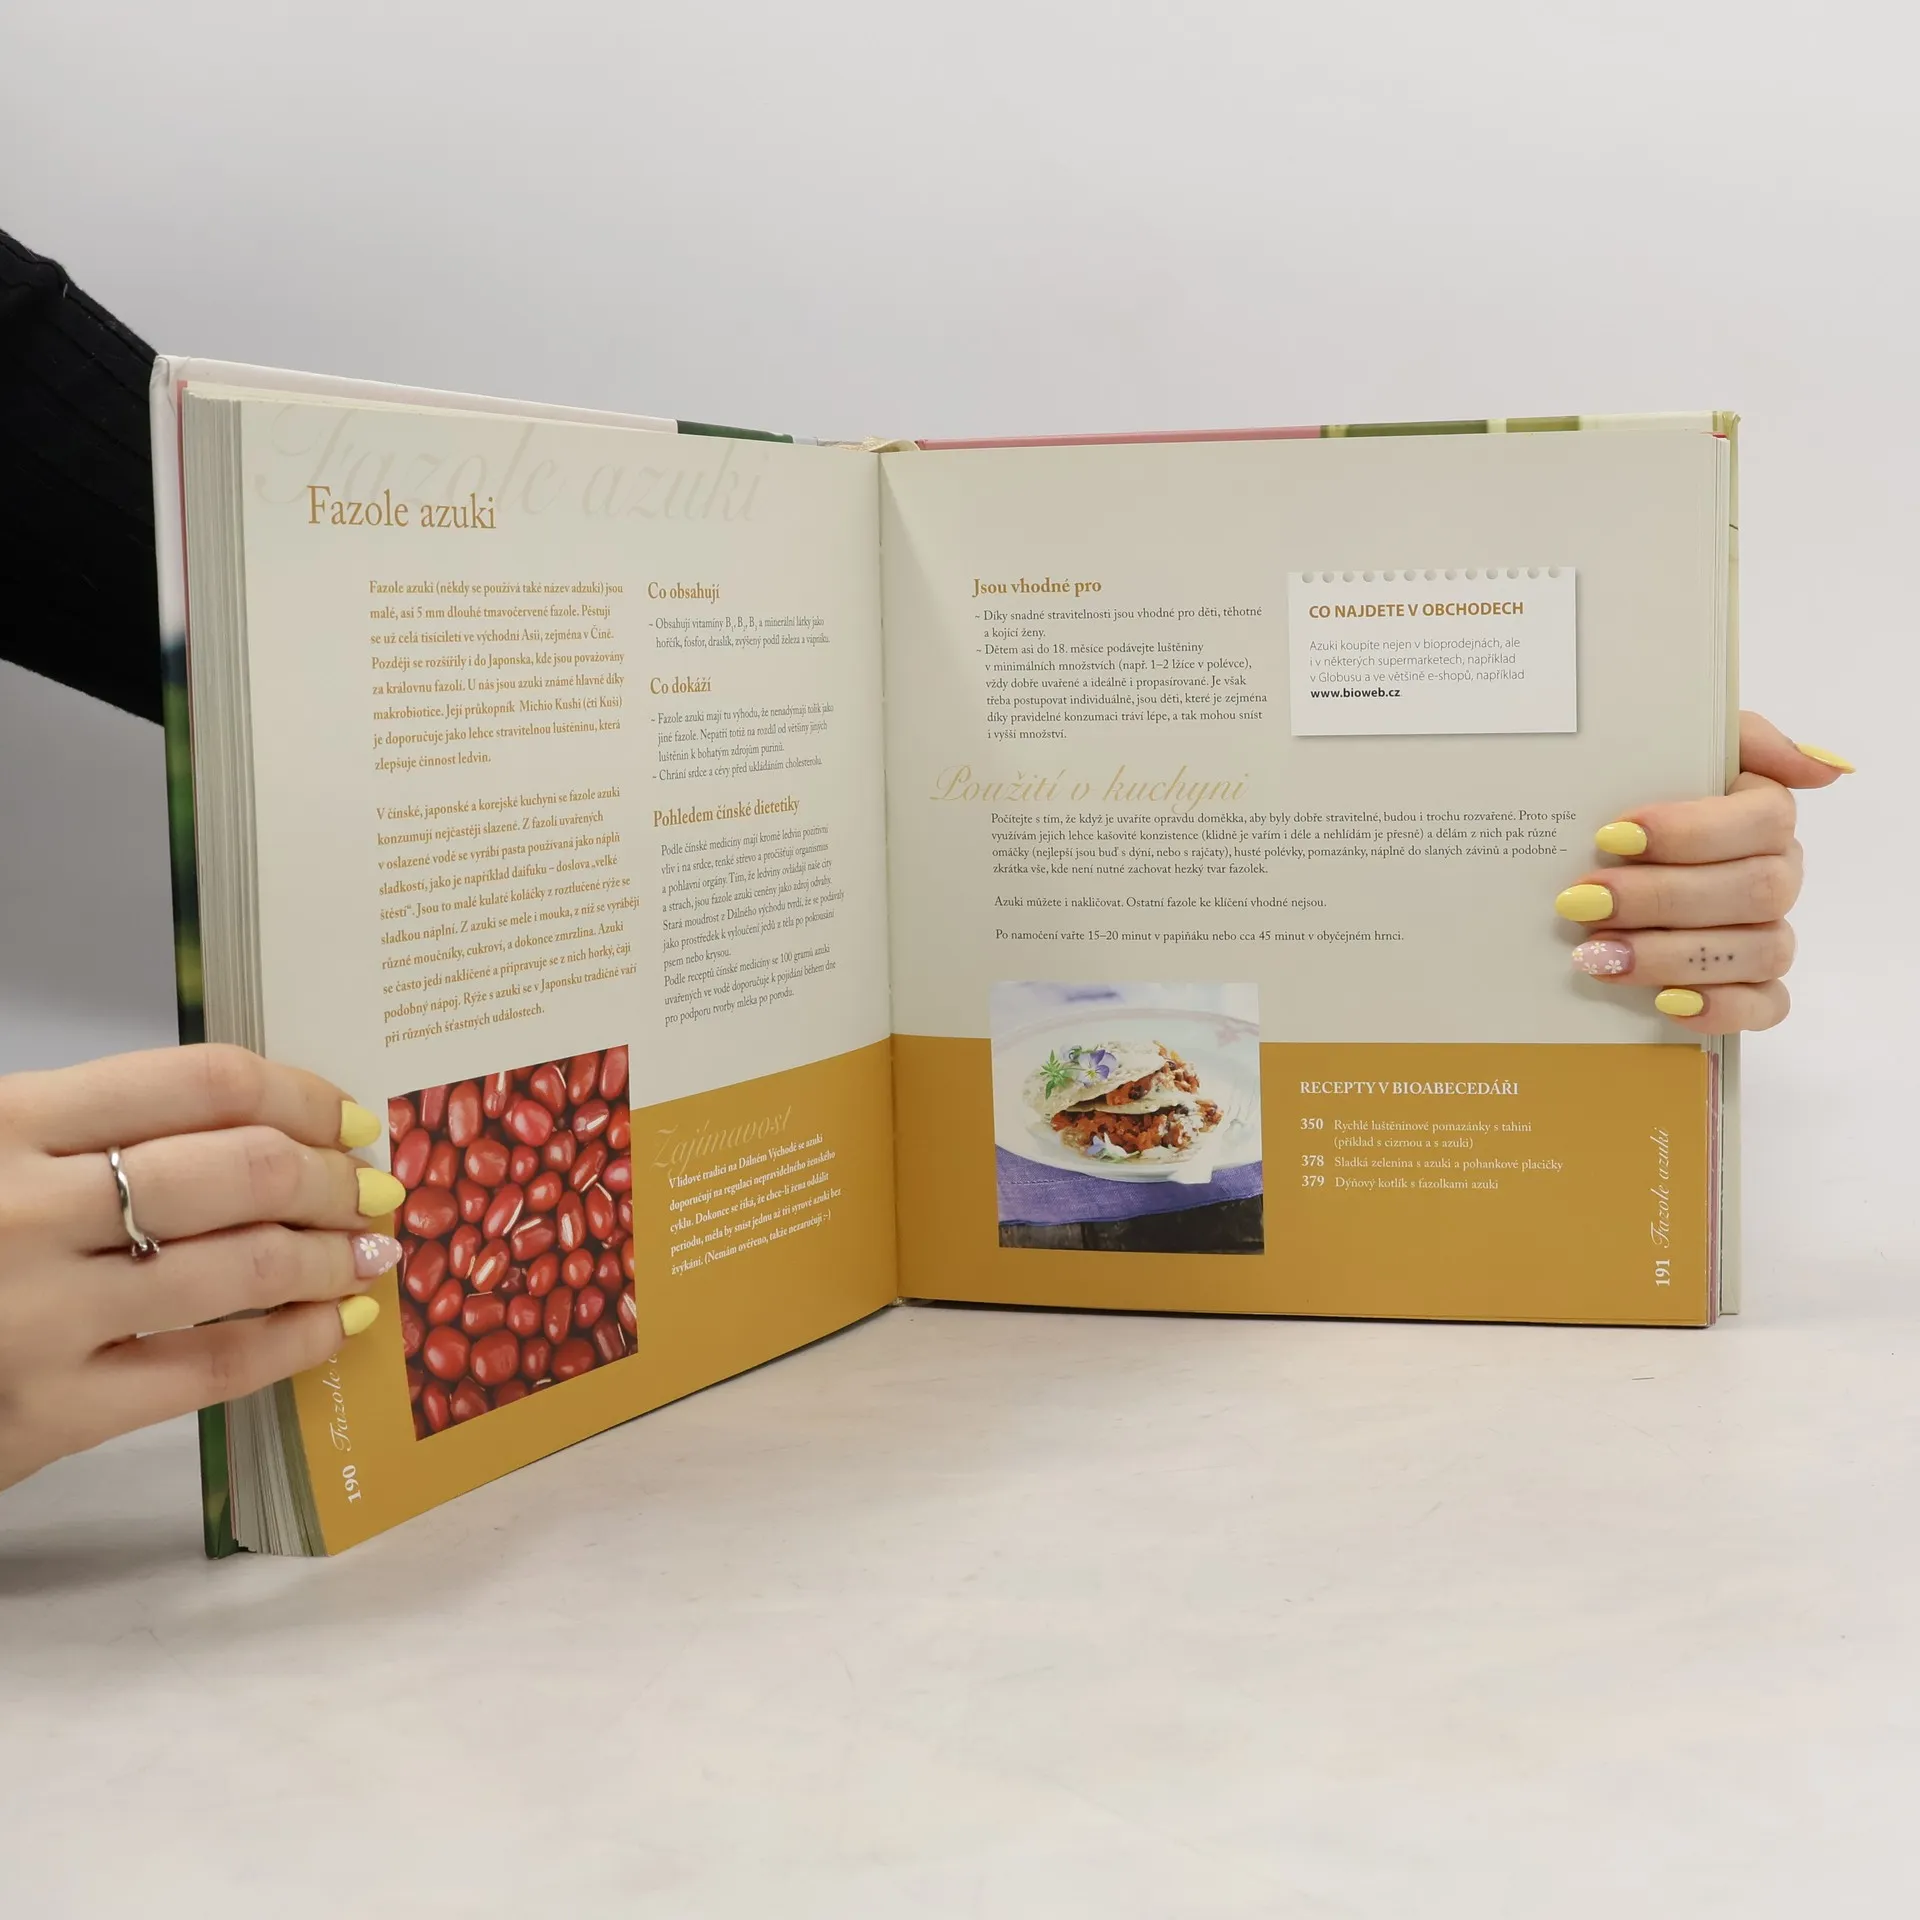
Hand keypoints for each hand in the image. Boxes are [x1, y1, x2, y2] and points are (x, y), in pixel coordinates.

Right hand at [0, 1044, 399, 1492]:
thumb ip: (94, 1132)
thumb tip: (262, 1126)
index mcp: (7, 1121)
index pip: (201, 1082)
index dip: (301, 1095)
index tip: (349, 1116)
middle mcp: (24, 1210)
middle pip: (239, 1169)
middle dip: (331, 1178)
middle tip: (373, 1189)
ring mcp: (39, 1315)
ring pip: (240, 1266)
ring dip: (329, 1256)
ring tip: (369, 1252)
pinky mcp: (50, 1411)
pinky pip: (211, 1368)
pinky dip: (294, 1342)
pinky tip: (332, 1325)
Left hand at [1556, 713, 1853, 1033]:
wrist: (1601, 851)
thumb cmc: (1640, 793)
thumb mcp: (1675, 745)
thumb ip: (1747, 740)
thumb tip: (1823, 769)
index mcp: (1764, 816)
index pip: (1764, 821)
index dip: (1691, 832)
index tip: (1613, 837)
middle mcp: (1777, 876)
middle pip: (1756, 891)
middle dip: (1662, 898)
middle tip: (1583, 902)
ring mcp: (1767, 932)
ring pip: (1760, 950)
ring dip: (1673, 955)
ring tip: (1596, 955)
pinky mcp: (1752, 984)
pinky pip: (1767, 1005)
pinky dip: (1722, 1008)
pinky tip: (1664, 1004)